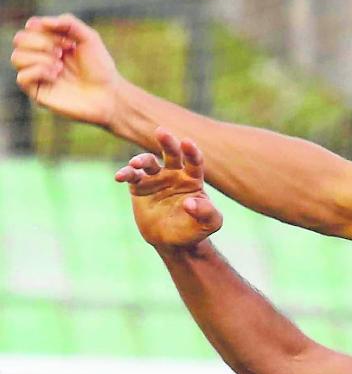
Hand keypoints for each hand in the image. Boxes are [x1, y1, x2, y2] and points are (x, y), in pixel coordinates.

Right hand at [11, 15, 121, 127]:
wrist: (108, 95)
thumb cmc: (100, 68)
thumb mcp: (89, 37)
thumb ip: (67, 22)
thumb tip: (38, 22)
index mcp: (50, 42)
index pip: (30, 26)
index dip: (46, 29)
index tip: (69, 42)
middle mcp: (41, 57)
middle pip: (19, 39)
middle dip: (41, 42)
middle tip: (63, 53)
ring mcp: (37, 75)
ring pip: (16, 57)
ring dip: (40, 58)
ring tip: (60, 66)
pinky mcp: (37, 92)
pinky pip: (21, 77)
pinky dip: (38, 72)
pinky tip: (56, 76)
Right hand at [118, 128, 221, 248]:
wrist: (173, 241)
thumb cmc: (195, 229)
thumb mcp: (210, 223)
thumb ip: (207, 212)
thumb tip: (190, 202)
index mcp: (193, 178)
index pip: (194, 161)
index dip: (191, 152)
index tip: (187, 143)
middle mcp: (175, 174)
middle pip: (171, 153)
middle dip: (167, 142)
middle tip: (161, 132)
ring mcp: (156, 178)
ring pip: (148, 162)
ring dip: (141, 160)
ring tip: (136, 164)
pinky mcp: (139, 186)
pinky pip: (131, 176)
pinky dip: (125, 173)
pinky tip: (120, 176)